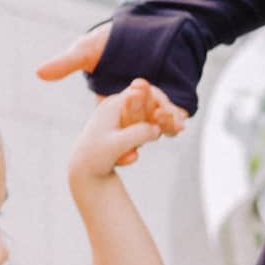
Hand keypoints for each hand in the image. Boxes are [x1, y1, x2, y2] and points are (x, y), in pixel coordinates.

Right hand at [40, 27, 187, 165]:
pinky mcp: (176, 98)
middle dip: (135, 134)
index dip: (117, 145)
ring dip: (157, 127)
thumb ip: (67, 64)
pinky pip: (177, 114)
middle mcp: (134, 110)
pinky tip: (176, 122)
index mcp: (113, 105)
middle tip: (135, 138)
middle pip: (135, 128)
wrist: (154, 20)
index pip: (113, 129)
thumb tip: (38, 72)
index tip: (119, 155)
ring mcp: (156, 105)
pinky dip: (176, 120)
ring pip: (155, 124)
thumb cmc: (116, 35)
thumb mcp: (88, 50)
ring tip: (158, 124)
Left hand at [67, 78, 187, 184]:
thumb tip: (156, 130)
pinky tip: (173, 130)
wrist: (83, 171)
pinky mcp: (128, 130)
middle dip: (166, 112)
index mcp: (114, 104)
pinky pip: (147, 126)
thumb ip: (137, 134)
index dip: (160, 103)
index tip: (171, 116)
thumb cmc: (94, 157)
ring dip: (165, 121)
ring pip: (150, 115)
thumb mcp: (115, 146)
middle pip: (150, 102)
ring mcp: (125, 118)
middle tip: (181, 125)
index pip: (144, 93)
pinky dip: (157, 130)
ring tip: (179, 128)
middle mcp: (121, 107)